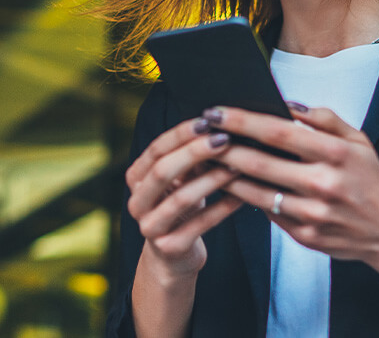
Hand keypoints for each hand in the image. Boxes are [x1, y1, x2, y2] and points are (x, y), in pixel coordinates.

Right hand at [125, 117, 242, 277]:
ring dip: (213, 179)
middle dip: (194, 153)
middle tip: (224, 140)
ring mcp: (150, 227)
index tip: (207, 121)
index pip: (156, 150)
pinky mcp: (170, 248)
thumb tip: (217, 127)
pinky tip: (242, 196)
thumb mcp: (180, 181)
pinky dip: (223, 208)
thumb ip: (190, 159)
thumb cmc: (180, 209)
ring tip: (239, 166)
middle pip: (162, 171)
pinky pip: (200, 224)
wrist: (172, 257)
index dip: (180, 134)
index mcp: (135, 179)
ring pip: (182, 198)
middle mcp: (137, 202)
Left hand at [208, 104, 378, 265]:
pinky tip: (228, 184)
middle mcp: (323, 185)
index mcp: (336, 155)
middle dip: (223, 146)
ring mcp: (312, 214)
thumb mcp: (358, 141)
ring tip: (205, 159)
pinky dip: (244, 198)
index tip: (216, 111)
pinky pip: (266, 213)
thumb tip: (287, 104)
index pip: (279, 132)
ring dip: (225, 175)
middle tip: (199, 133)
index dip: (243, 121)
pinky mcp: (304, 236)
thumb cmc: (368, 178)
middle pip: (260, 163)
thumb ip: (324, 119)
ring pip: (255, 192)